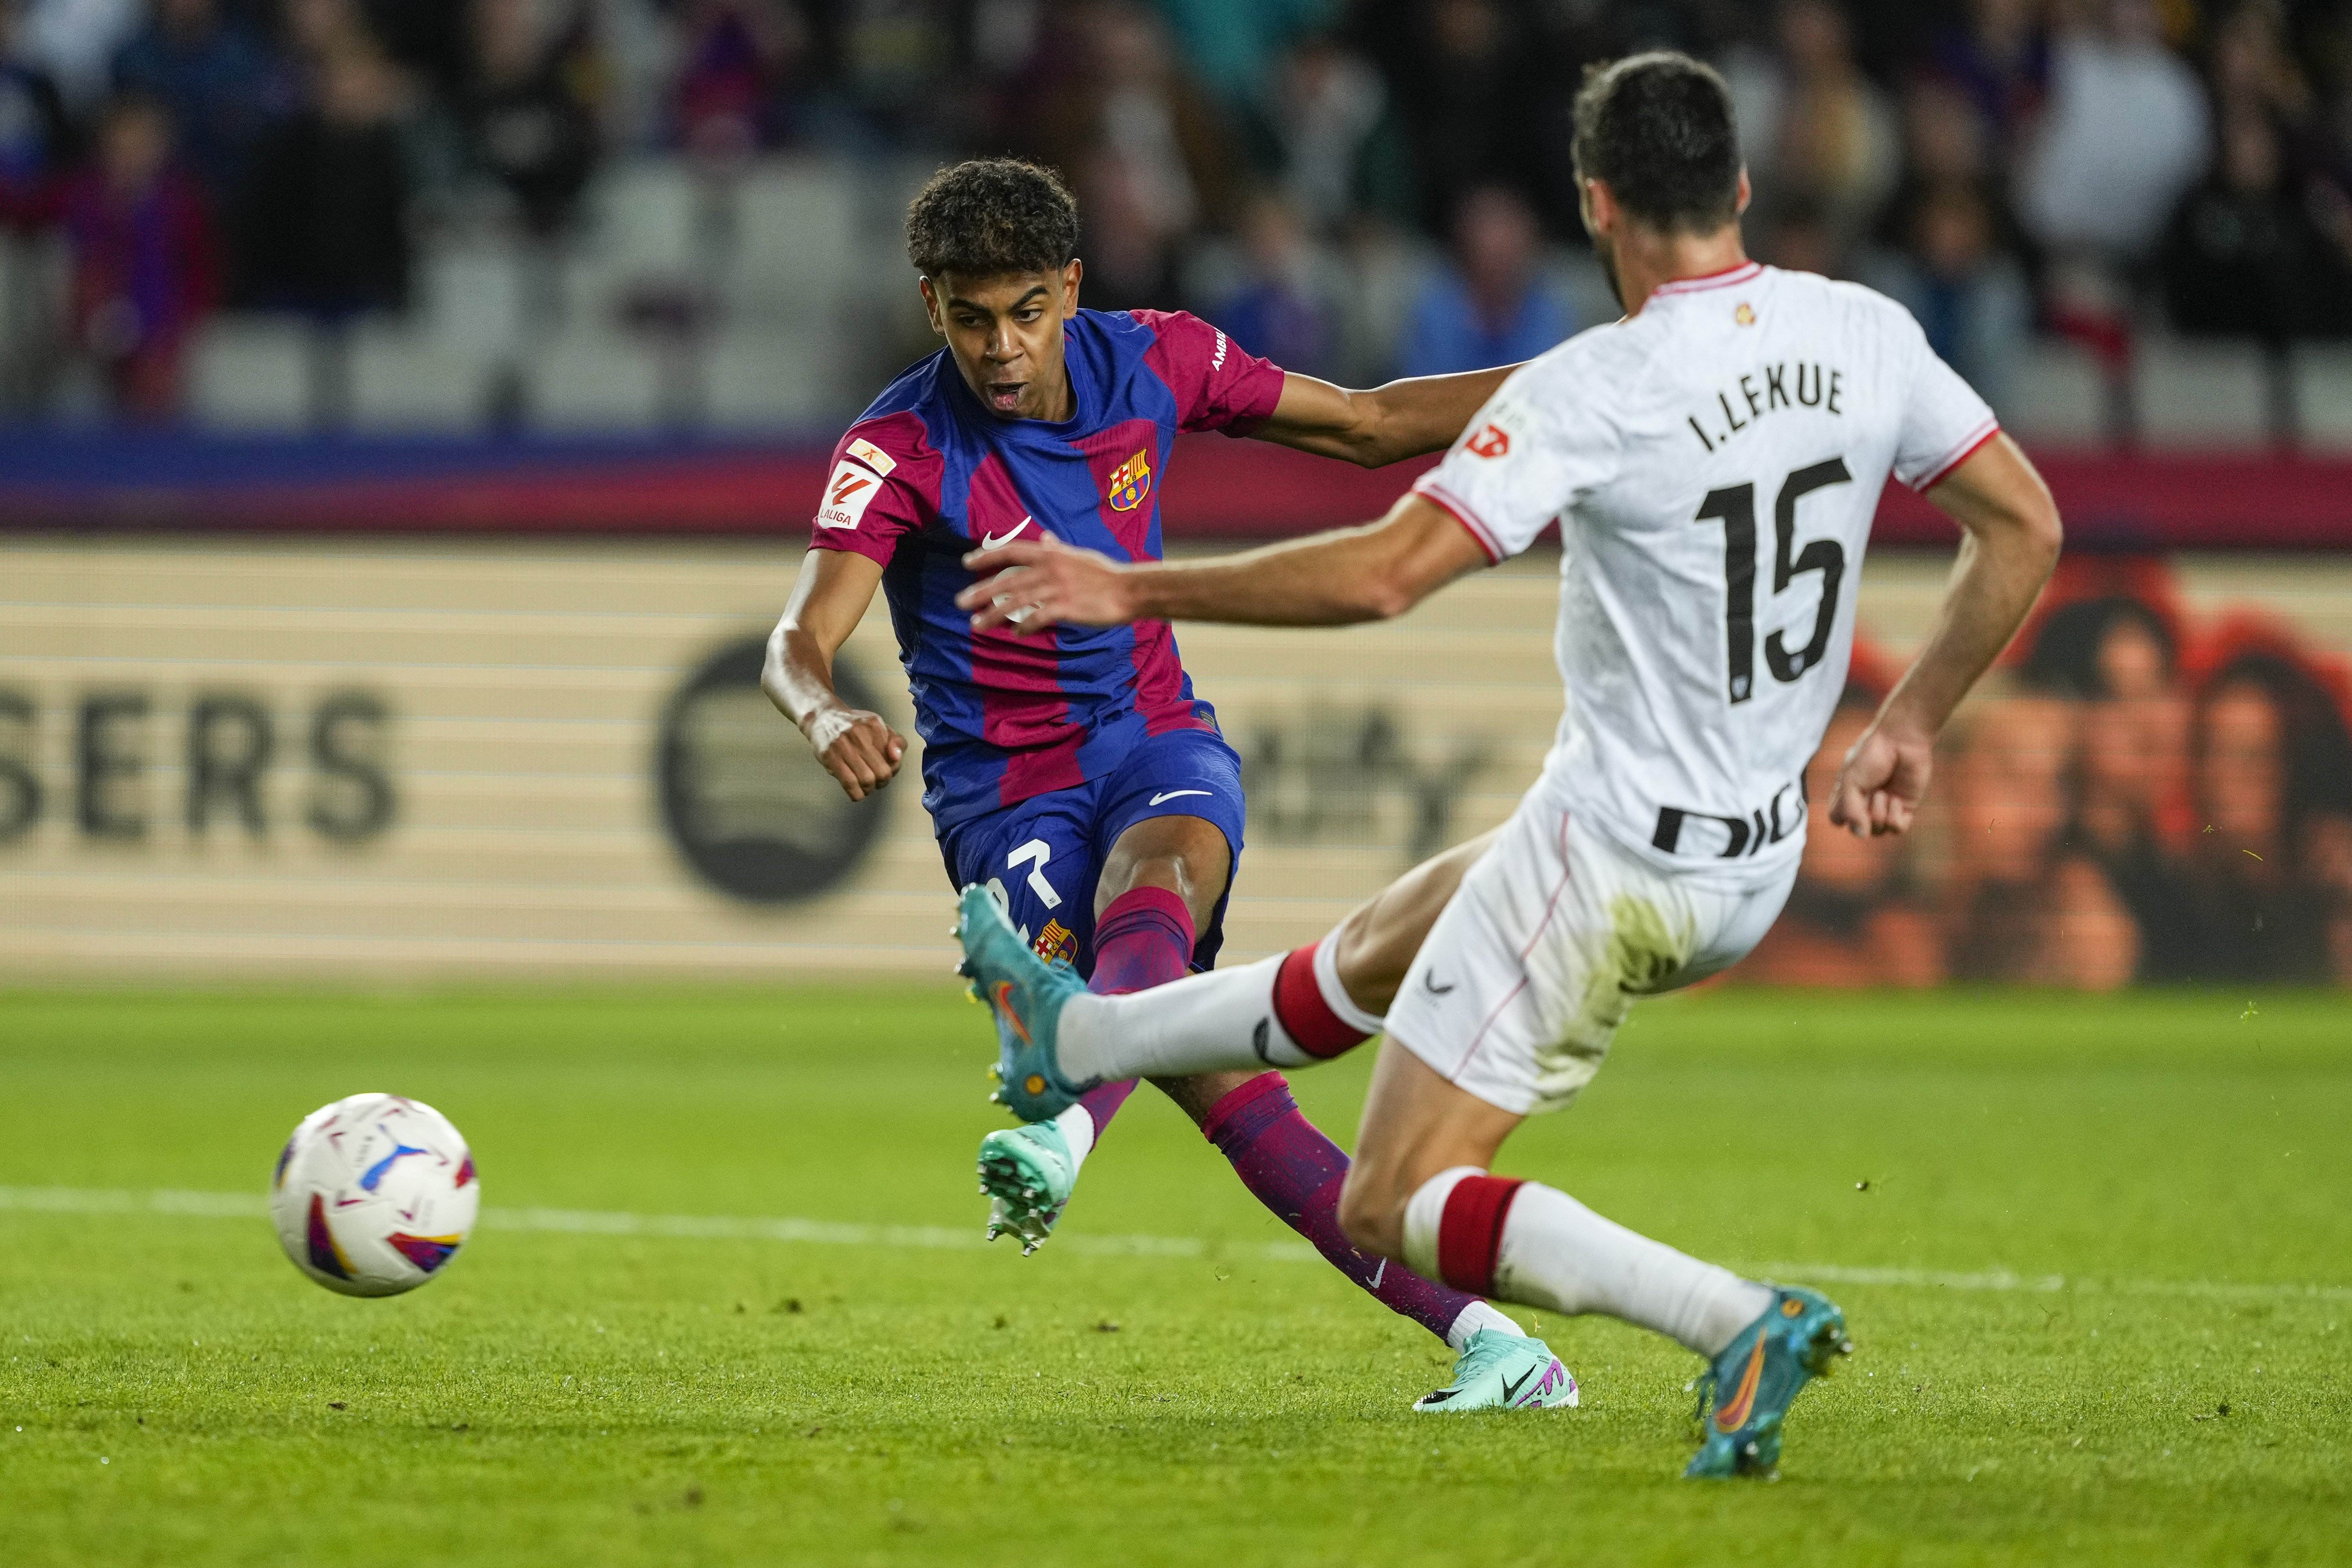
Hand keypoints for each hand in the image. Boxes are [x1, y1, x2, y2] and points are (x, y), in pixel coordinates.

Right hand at [801, 704, 904, 801]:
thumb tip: (897, 757)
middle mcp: (860, 734)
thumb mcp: (879, 726)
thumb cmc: (855, 727)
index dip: (893, 769)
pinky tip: (856, 792)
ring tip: (866, 787)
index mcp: (875, 726)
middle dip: (882, 782)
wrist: (822, 717)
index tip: (886, 770)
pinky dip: (856, 794)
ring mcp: (844, 745)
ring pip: (867, 780)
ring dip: (869, 789)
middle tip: (877, 782)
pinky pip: (849, 783)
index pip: (894, 759)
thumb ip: (896, 741)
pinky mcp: (830, 757)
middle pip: (882, 772)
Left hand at [954, 536, 1136, 632]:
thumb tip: (1046, 536)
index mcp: (1051, 554)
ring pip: (1017, 602)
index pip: (1011, 550)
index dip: (987, 555)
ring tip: (977, 625)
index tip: (967, 562)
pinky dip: (1024, 627)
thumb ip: (1058, 548)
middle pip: (1007, 580)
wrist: (1130, 590)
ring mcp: (1058, 589)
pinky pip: (1038, 619)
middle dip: (981, 591)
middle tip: (960, 602)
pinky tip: (1016, 634)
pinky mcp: (1067, 608)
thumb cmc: (1105, 574)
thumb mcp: (1079, 555)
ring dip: (994, 614)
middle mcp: (1050, 569)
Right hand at [1830, 720, 1932, 837]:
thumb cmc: (1871, 756)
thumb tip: (1862, 834)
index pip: (1838, 819)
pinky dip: (1895, 818)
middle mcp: (1866, 803)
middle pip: (1860, 830)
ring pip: (1879, 831)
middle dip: (1864, 815)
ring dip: (1880, 814)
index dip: (1843, 815)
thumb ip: (1850, 809)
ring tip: (1884, 793)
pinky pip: (1898, 829)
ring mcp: (1885, 807)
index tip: (1850, 797)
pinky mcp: (1905, 807)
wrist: (1901, 741)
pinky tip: (1896, 800)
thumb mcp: (1851, 781)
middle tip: (1871, 793)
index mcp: (1848, 795)